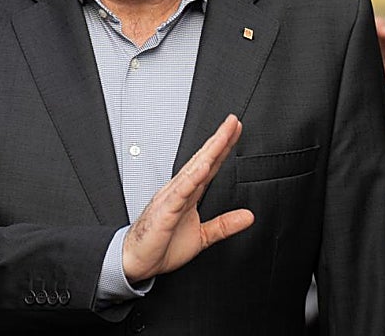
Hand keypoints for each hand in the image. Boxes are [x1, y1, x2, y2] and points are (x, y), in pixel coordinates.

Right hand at [121, 115, 253, 283]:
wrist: (135, 261)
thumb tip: (248, 216)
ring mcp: (171, 198)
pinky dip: (192, 178)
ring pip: (193, 170)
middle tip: (234, 122)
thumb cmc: (162, 246)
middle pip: (203, 160)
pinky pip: (180, 192)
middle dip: (219, 140)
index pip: (209, 166)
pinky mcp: (165, 210)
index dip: (223, 148)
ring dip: (208, 152)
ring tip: (222, 137)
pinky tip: (203, 167)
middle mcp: (180, 190)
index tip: (235, 131)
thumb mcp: (202, 236)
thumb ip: (224, 225)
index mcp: (188, 195)